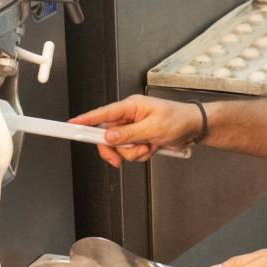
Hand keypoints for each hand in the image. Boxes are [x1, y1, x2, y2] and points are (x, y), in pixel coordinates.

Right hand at [69, 95, 202, 167]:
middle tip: (119, 159)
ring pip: (120, 146)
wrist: (195, 127)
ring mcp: (134, 128)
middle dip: (116, 149)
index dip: (85, 120)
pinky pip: (130, 151)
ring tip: (149, 147)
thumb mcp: (154, 128)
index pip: (103, 114)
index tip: (70, 125)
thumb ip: (129, 134)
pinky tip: (152, 149)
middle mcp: (130, 116)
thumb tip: (109, 137)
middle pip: (107, 136)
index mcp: (131, 106)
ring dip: (133, 153)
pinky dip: (140, 154)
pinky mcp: (140, 138)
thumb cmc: (179, 120)